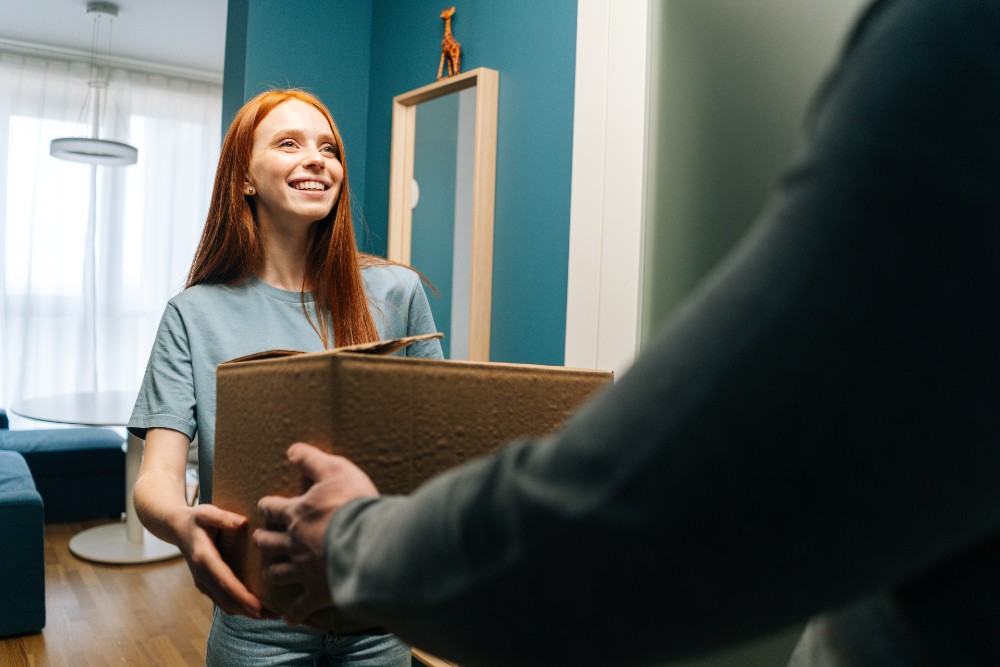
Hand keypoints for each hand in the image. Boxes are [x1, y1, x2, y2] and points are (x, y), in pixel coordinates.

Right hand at [176, 503, 271, 618]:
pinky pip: (223, 602)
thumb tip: (243, 523)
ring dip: (246, 612)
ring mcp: (203, 583)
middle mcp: (202, 575)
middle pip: (226, 600)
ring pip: (225, 605)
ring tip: (271, 615)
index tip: (259, 607)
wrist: (177, 528)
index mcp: (203, 558)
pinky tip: (258, 608)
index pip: (225, 581)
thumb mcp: (208, 513)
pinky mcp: (206, 585)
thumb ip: (224, 518)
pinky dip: (239, 608)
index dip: (241, 596)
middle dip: (249, 610)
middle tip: (275, 615)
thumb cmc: (196, 518)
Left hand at [253, 442, 378, 625]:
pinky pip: (301, 606)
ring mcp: (304, 569)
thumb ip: (312, 459)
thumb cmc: (354, 504)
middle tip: (263, 539)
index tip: (266, 506)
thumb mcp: (336, 470)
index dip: (268, 506)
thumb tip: (291, 449)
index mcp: (296, 514)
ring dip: (273, 571)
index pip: (272, 508)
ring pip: (277, 573)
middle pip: (267, 542)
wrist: (370, 543)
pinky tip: (289, 618)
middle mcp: (293, 543)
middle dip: (263, 539)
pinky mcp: (318, 591)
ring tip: (272, 571)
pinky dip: (294, 613)